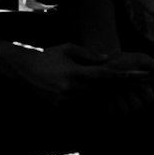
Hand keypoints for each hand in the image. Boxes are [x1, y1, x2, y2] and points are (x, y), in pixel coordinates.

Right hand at [33, 45, 150, 111]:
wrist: (25, 70)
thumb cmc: (48, 56)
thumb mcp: (67, 48)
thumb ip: (88, 54)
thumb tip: (106, 59)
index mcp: (73, 72)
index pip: (100, 75)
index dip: (115, 76)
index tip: (128, 76)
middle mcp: (70, 88)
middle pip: (98, 90)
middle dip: (111, 87)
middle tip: (127, 84)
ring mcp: (65, 99)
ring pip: (90, 99)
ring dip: (101, 95)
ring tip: (114, 90)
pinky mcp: (60, 106)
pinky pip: (79, 104)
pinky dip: (87, 100)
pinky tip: (93, 95)